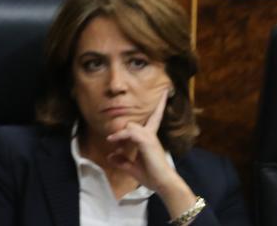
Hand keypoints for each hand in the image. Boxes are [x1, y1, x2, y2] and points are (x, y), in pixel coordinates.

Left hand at [105, 88, 196, 214]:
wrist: (164, 183)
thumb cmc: (152, 176)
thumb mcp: (132, 168)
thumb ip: (122, 161)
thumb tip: (110, 156)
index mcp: (150, 139)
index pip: (155, 118)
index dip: (159, 105)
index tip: (165, 92)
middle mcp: (151, 135)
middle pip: (134, 123)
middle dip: (123, 129)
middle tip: (112, 140)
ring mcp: (150, 137)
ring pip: (130, 126)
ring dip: (120, 134)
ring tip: (112, 142)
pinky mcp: (147, 141)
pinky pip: (129, 133)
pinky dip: (120, 136)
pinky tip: (113, 142)